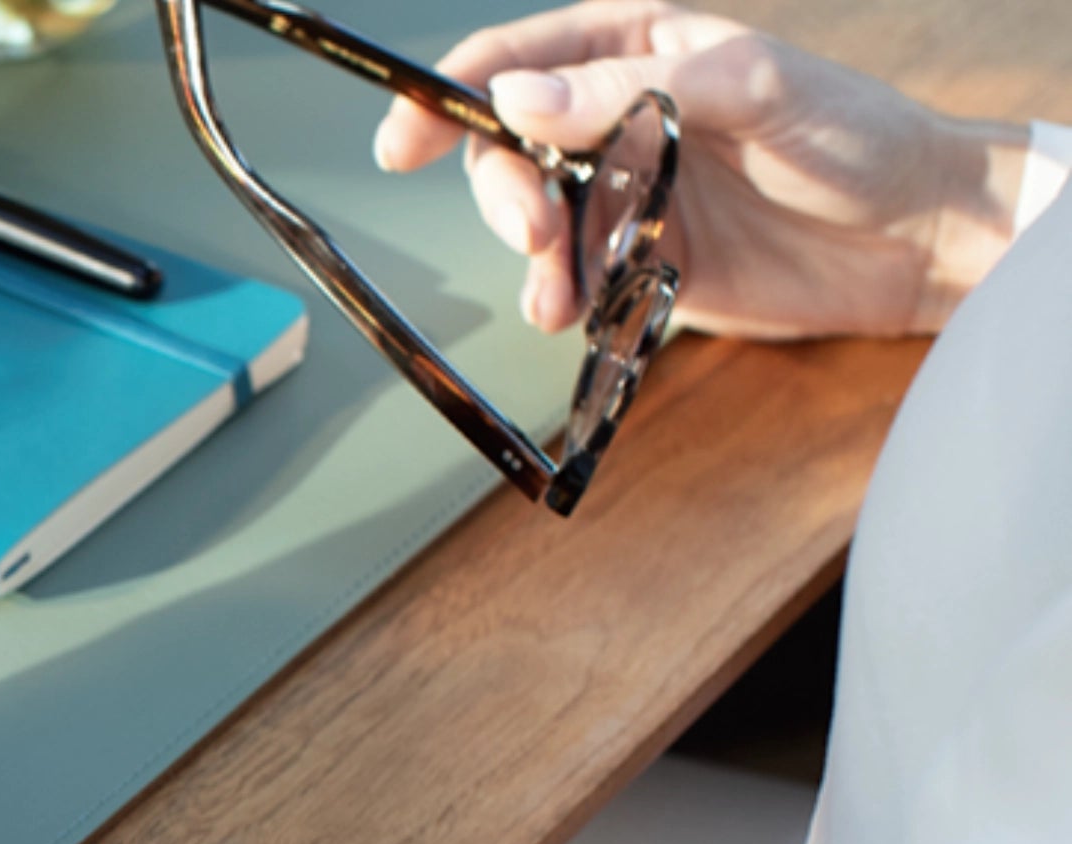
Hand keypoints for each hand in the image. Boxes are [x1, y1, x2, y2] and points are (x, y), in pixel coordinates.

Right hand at [374, 0, 1036, 338]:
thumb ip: (629, 90)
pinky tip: (574, 309)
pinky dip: (559, 298)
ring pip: (532, 220)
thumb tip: (518, 101)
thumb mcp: (751, 88)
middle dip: (502, 192)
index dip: (448, 96)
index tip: (405, 141)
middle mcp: (615, 118)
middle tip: (533, 226)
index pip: (515, 60)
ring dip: (529, 256)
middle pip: (507, 148)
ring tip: (559, 288)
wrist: (921, 236)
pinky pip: (571, 278)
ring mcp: (625, 191)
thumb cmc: (854, 136)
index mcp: (633, 49)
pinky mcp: (640, 260)